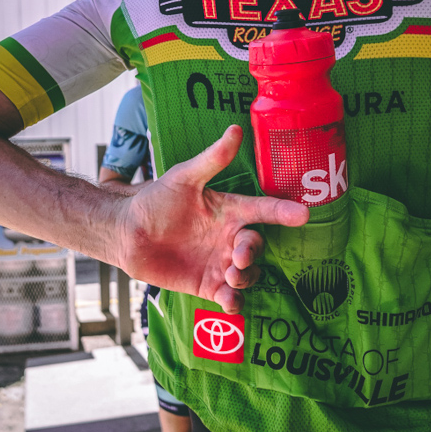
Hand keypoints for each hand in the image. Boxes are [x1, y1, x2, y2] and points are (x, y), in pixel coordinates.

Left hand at [117, 125, 308, 313]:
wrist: (127, 233)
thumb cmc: (156, 200)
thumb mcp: (184, 177)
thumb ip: (212, 159)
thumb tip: (236, 129)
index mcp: (229, 211)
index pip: (263, 210)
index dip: (283, 212)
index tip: (303, 213)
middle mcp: (228, 238)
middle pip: (256, 247)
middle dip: (253, 253)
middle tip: (239, 257)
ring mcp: (219, 263)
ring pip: (248, 274)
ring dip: (246, 277)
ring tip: (230, 276)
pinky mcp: (206, 285)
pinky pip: (230, 297)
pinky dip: (235, 302)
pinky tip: (229, 302)